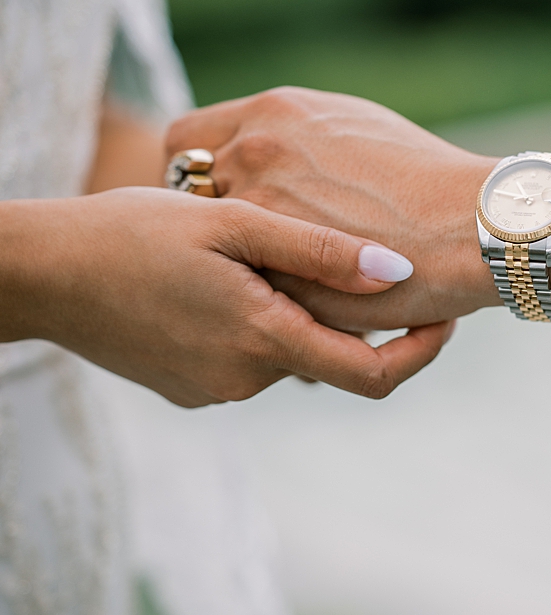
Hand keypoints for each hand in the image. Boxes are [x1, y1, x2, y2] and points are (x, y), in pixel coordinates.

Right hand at [0, 188, 450, 405]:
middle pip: (331, 355)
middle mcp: (244, 381)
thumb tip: (399, 270)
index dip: (421, 351)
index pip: (373, 375)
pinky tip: (231, 273)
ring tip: (274, 251)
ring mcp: (214, 391)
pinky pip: (249, 354)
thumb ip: (318, 250)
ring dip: (298, 310)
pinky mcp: (189, 387)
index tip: (444, 315)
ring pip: (289, 351)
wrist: (36, 274)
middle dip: (353, 313)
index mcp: (264, 341)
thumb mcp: (231, 223)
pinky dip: (260, 319)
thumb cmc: (129, 233)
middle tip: (366, 251)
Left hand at [165, 88, 499, 330]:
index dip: (200, 169)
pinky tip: (307, 303)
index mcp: (272, 114)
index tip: (222, 191)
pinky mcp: (280, 271)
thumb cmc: (435, 177)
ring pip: (217, 245)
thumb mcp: (359, 124)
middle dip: (214, 218)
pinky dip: (270, 297)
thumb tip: (277, 148)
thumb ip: (301, 134)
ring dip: (238, 261)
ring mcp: (261, 214)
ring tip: (279, 277)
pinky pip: (252, 289)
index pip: (188, 139)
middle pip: (189, 193)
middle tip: (248, 241)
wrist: (479, 223)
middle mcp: (254, 155)